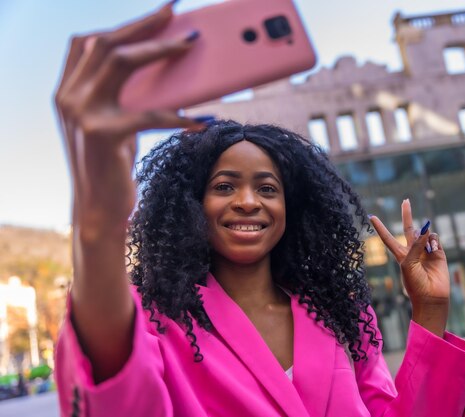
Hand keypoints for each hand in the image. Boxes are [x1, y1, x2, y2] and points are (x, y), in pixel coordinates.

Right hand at [54, 1, 203, 239]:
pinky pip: (149, 113)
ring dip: (160, 48)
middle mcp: (68, 96)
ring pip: (122, 62)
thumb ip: (123, 94)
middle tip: (175, 9)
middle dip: (143, 22)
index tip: (157, 11)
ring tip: (190, 43)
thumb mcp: (114, 121)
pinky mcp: (102, 134)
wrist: (100, 207)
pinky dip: (179, 115)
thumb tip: (164, 68)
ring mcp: (81, 114)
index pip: (88, 42)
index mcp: (68, 90)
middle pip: (107, 42)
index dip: (123, 23)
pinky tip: (201, 120)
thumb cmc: (112, 163)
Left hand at [369, 199, 448, 336]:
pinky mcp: (438, 253)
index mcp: (400, 254)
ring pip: (425, 233)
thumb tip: (426, 230)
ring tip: (426, 250)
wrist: (431, 297)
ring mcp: (426, 250)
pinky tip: (433, 249)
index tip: (371, 216)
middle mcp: (412, 250)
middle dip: (407, 215)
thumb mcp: (409, 263)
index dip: (380, 227)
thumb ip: (416, 246)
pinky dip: (433, 241)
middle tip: (405, 200)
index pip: (387, 237)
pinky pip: (435, 239)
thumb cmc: (415, 283)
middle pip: (409, 228)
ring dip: (424, 235)